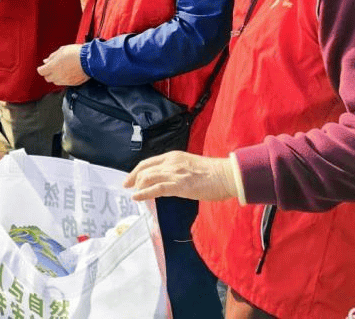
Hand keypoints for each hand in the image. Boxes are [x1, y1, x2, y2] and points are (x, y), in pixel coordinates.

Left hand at [37, 44, 89, 85]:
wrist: (90, 60)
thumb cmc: (77, 53)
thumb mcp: (62, 50)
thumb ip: (52, 57)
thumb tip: (46, 61)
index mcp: (53, 67)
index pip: (41, 71)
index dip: (41, 68)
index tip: (44, 66)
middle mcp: (57, 76)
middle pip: (47, 78)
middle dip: (48, 73)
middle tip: (52, 67)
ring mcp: (65, 81)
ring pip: (55, 82)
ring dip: (56, 77)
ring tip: (61, 70)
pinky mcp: (72, 83)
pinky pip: (64, 83)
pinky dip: (64, 79)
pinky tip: (68, 73)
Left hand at [123, 152, 237, 201]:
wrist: (227, 175)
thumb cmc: (213, 174)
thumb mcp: (189, 166)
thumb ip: (177, 170)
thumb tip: (167, 180)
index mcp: (173, 156)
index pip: (148, 162)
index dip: (137, 171)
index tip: (130, 179)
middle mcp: (171, 162)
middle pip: (145, 169)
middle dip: (133, 178)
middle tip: (128, 187)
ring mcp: (175, 173)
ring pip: (148, 178)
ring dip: (138, 186)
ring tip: (134, 193)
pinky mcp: (179, 185)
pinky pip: (156, 189)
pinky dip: (144, 193)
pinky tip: (137, 197)